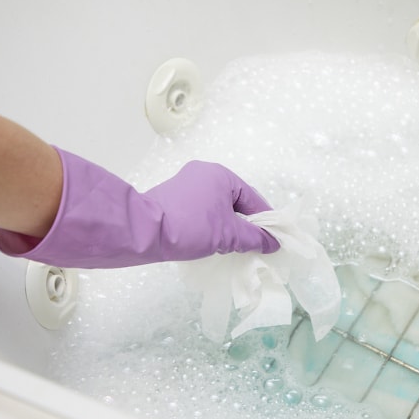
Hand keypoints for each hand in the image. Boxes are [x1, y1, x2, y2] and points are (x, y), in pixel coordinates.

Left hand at [144, 161, 279, 255]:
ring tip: (235, 246)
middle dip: (246, 223)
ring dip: (229, 225)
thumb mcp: (229, 235)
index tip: (273, 238)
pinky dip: (212, 224)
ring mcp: (186, 184)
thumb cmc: (191, 227)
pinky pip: (203, 210)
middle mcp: (204, 173)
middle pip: (235, 201)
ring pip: (218, 206)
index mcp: (220, 175)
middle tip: (255, 244)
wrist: (144, 233)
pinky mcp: (174, 198)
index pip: (252, 198)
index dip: (265, 219)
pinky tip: (214, 241)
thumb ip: (255, 238)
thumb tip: (273, 243)